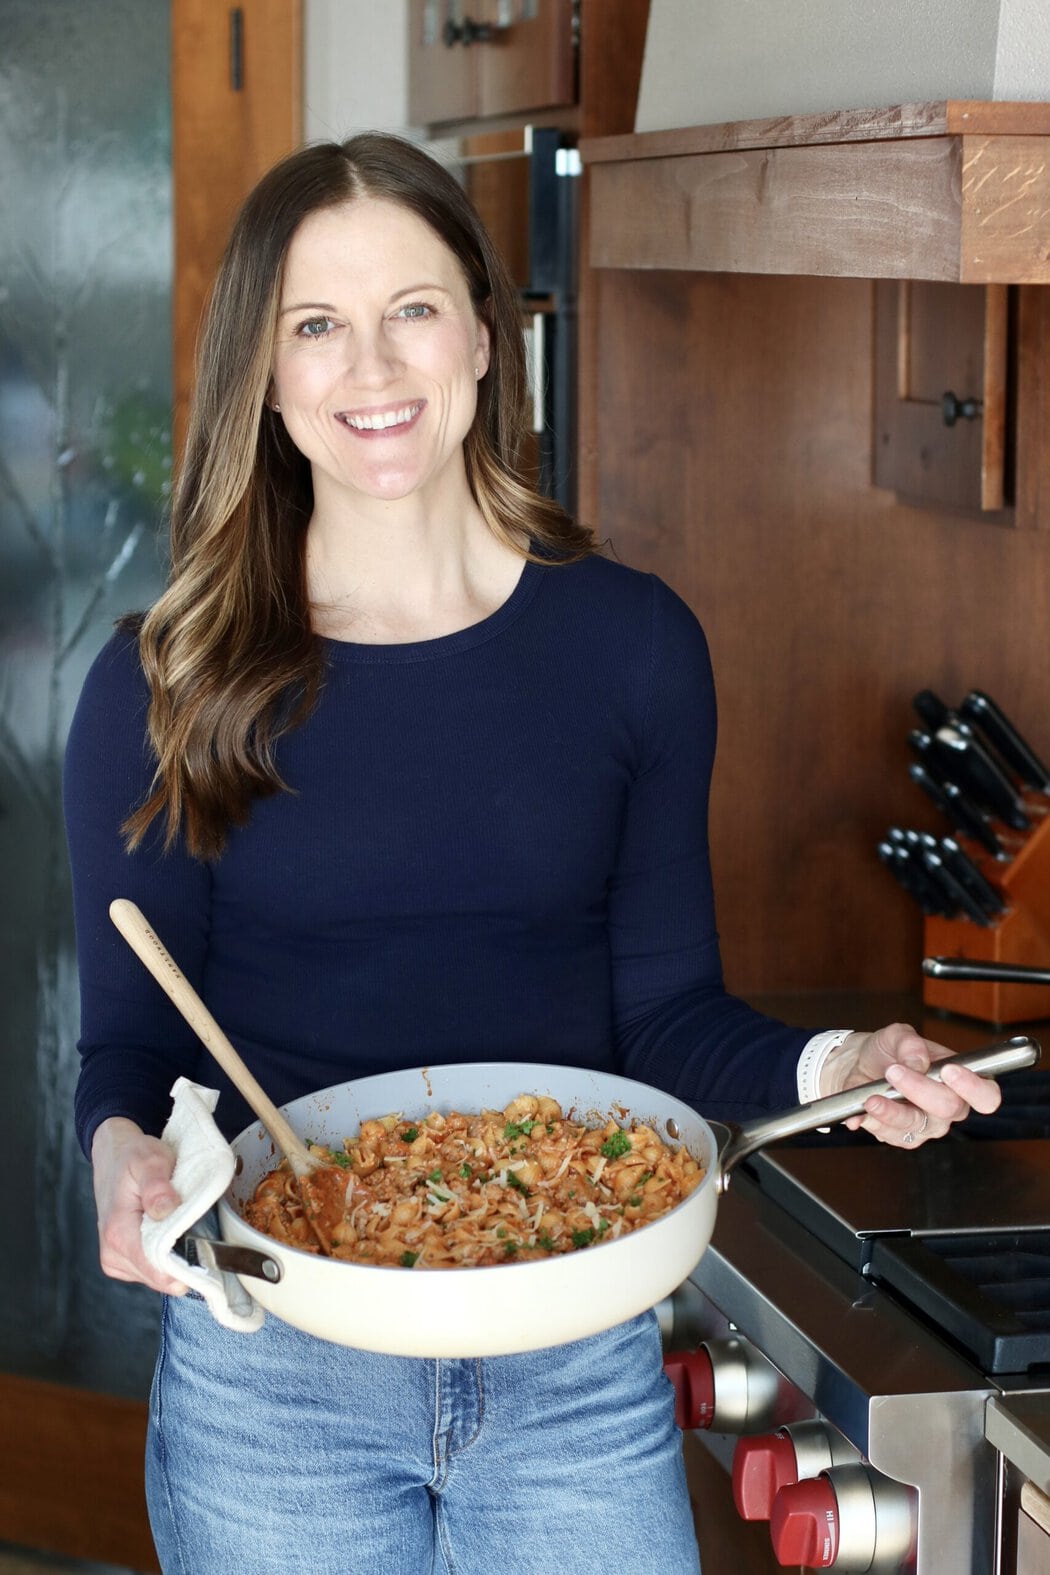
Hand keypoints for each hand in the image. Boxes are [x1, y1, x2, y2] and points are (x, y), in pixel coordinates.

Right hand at [91, 1116, 187, 1294]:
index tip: (210, 1251)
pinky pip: (152, 1270)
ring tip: (181, 1226)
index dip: (188, 1266)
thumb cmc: (134, 1157)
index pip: (158, 1272)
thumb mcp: (150, 1161)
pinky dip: (166, 1256)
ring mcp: (116, 1260)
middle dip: (185, 1260)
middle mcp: (113, 1254)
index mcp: (118, 1234)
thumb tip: (166, 1211)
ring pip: (159, 1277)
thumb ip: (157, 1187)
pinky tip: (170, 1233)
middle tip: (199, 1229)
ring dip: (175, 1257)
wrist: (114, 1156)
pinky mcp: (122, 1261)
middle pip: (161, 1278)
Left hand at [819, 1022, 1001, 1147]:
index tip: (948, 1070)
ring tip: (871, 1095)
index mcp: (962, 1081)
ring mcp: (928, 1126)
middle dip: (920, 1089)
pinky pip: (892, 1135)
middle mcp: (950, 1108)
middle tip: (894, 1071)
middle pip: (949, 1108)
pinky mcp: (904, 1138)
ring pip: (916, 1125)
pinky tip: (864, 1107)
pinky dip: (875, 1120)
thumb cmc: (889, 1051)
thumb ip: (909, 1043)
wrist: (860, 1066)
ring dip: (891, 1110)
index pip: (987, 1094)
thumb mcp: (897, 1035)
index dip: (973, 1087)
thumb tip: (916, 1063)